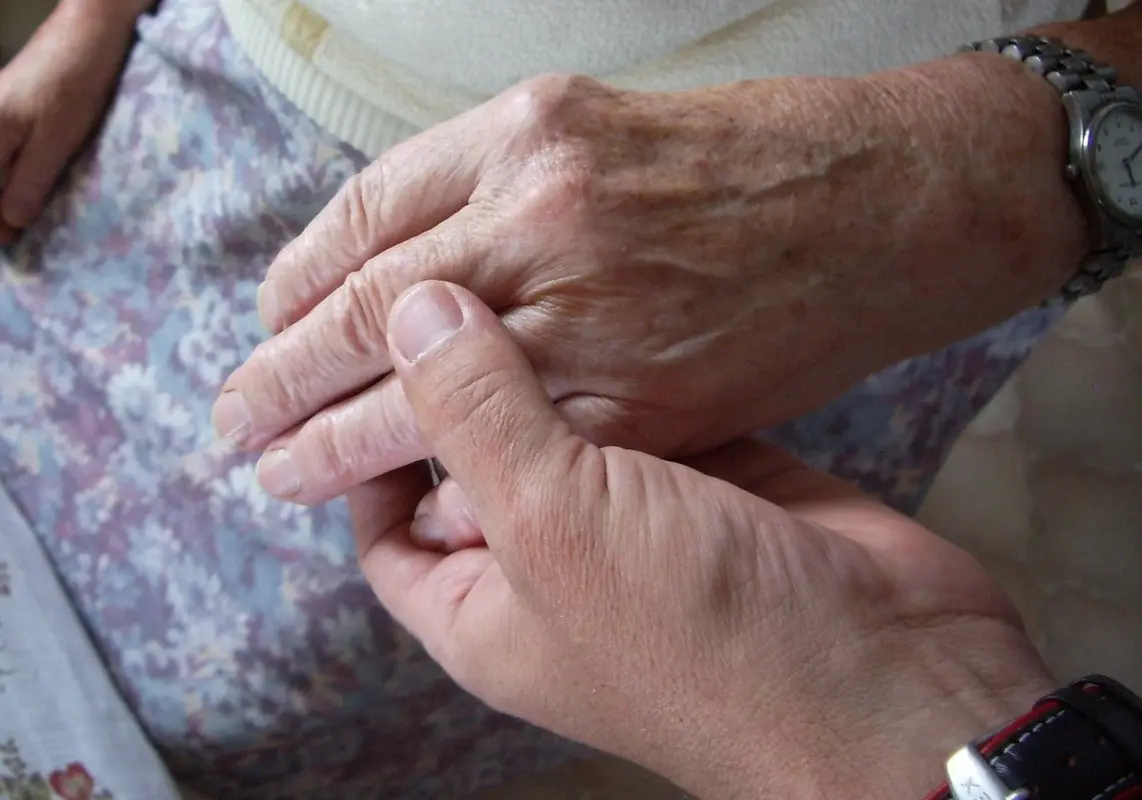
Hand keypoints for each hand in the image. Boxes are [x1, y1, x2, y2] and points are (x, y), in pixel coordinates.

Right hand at [0, 1, 138, 242]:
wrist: (87, 36)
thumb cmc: (75, 85)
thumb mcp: (56, 143)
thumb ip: (29, 184)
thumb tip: (9, 225)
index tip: (11, 249)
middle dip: (0, 216)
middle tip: (18, 244)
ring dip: (6, 203)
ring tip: (21, 229)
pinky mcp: (8, 117)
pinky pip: (3, 160)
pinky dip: (12, 183)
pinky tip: (26, 200)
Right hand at [216, 58, 1083, 504]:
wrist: (884, 207)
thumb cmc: (797, 331)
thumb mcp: (683, 429)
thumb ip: (555, 451)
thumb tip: (431, 491)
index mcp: (596, 374)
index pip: (415, 423)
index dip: (329, 455)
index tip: (278, 476)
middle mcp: (556, 273)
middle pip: (372, 333)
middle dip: (285, 389)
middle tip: (235, 425)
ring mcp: (546, 180)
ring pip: (372, 250)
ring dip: (296, 304)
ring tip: (258, 349)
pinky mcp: (546, 115)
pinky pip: (407, 173)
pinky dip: (346, 225)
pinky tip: (313, 260)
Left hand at [353, 279, 1054, 797]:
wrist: (891, 669)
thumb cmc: (702, 630)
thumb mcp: (558, 521)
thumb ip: (477, 414)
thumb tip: (411, 315)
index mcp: (482, 607)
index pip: (385, 522)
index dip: (361, 444)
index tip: (362, 350)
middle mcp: (547, 564)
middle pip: (473, 462)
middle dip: (460, 381)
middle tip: (445, 273)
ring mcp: (629, 519)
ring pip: (563, 423)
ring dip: (545, 355)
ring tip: (521, 258)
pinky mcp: (704, 478)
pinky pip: (645, 407)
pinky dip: (627, 357)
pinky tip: (611, 281)